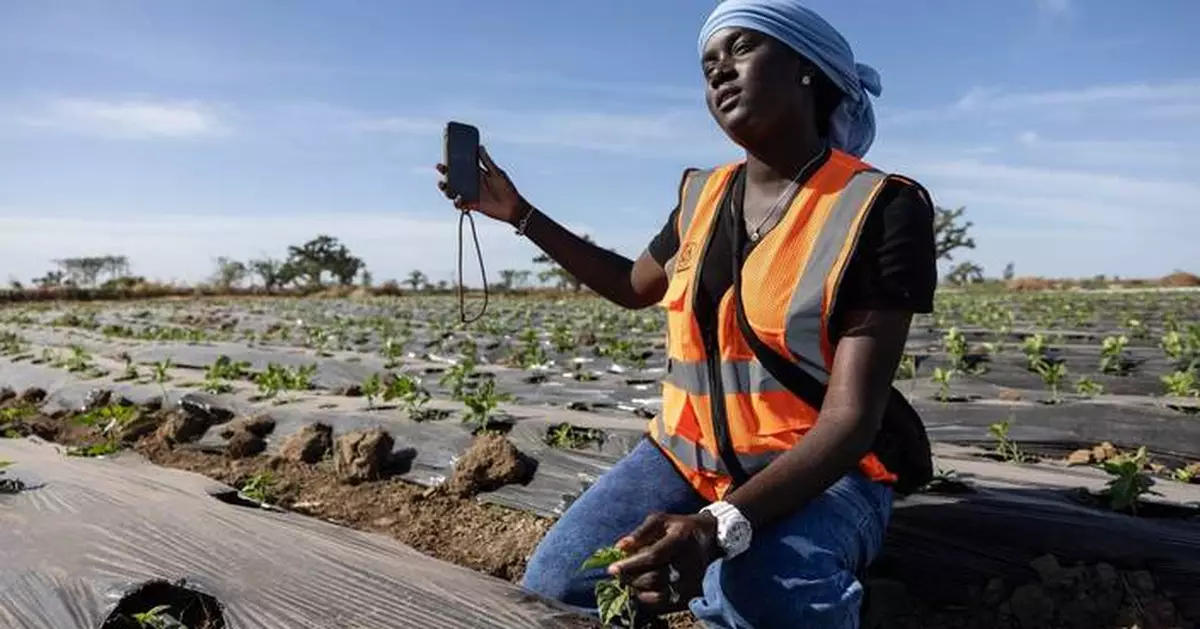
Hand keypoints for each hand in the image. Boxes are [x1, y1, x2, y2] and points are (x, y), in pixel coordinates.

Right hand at [435, 145, 526, 224]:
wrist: (513, 207)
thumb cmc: (507, 188)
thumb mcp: (497, 173)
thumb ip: (487, 162)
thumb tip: (480, 146)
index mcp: (478, 174)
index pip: (463, 166)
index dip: (454, 161)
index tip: (446, 155)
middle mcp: (472, 183)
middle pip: (455, 177)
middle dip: (446, 172)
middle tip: (440, 167)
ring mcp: (471, 194)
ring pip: (454, 190)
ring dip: (446, 188)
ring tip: (442, 184)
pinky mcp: (472, 205)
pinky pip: (460, 204)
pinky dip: (457, 202)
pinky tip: (457, 199)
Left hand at [607, 513, 721, 611]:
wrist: (711, 538)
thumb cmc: (680, 527)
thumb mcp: (662, 520)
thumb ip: (641, 532)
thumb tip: (619, 547)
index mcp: (680, 540)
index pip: (652, 556)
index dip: (630, 564)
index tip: (611, 569)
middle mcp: (689, 562)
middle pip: (654, 577)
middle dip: (631, 577)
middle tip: (618, 575)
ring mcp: (692, 580)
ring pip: (659, 593)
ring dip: (637, 589)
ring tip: (628, 581)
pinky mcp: (692, 593)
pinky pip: (666, 604)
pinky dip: (649, 600)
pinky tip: (640, 591)